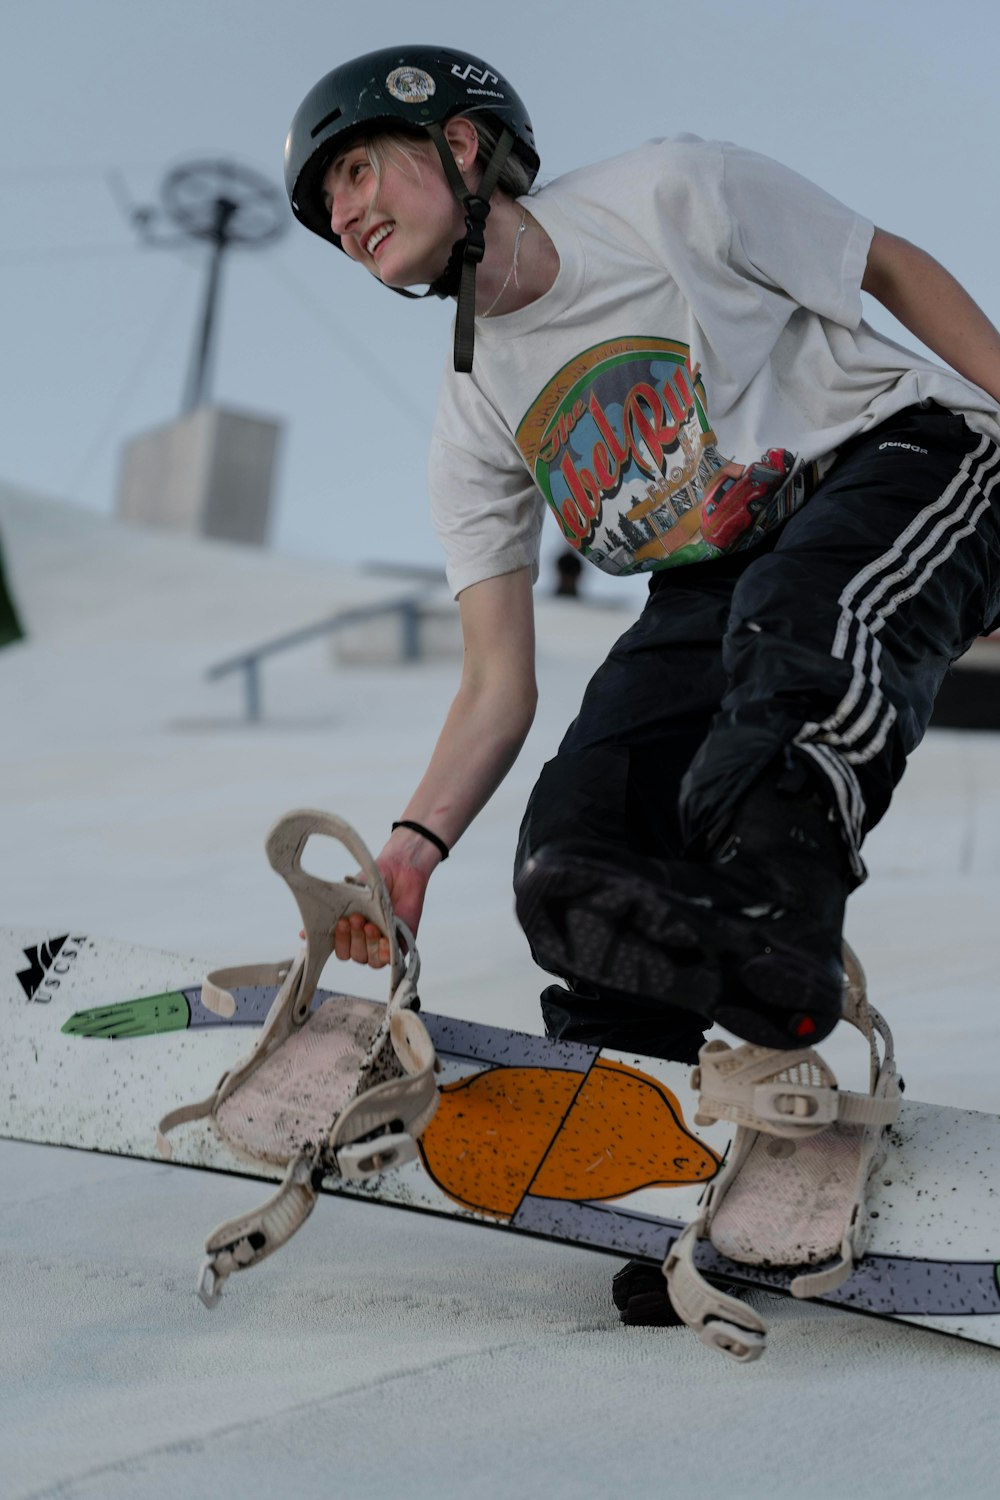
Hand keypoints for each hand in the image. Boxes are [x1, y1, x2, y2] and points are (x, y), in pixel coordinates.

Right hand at [332, 854, 431, 969]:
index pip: (341, 951)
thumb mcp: (345, 897)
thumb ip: (329, 915)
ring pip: (372, 961)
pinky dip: (386, 952)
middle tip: (356, 917)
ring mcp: (383, 945)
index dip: (339, 942)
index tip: (341, 922)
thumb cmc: (371, 884)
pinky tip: (385, 939)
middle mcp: (366, 943)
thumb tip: (303, 935)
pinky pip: (393, 958)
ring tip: (370, 925)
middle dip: (353, 938)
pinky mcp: (402, 944)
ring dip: (368, 945)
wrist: (398, 870)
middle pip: (355, 956)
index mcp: (351, 936)